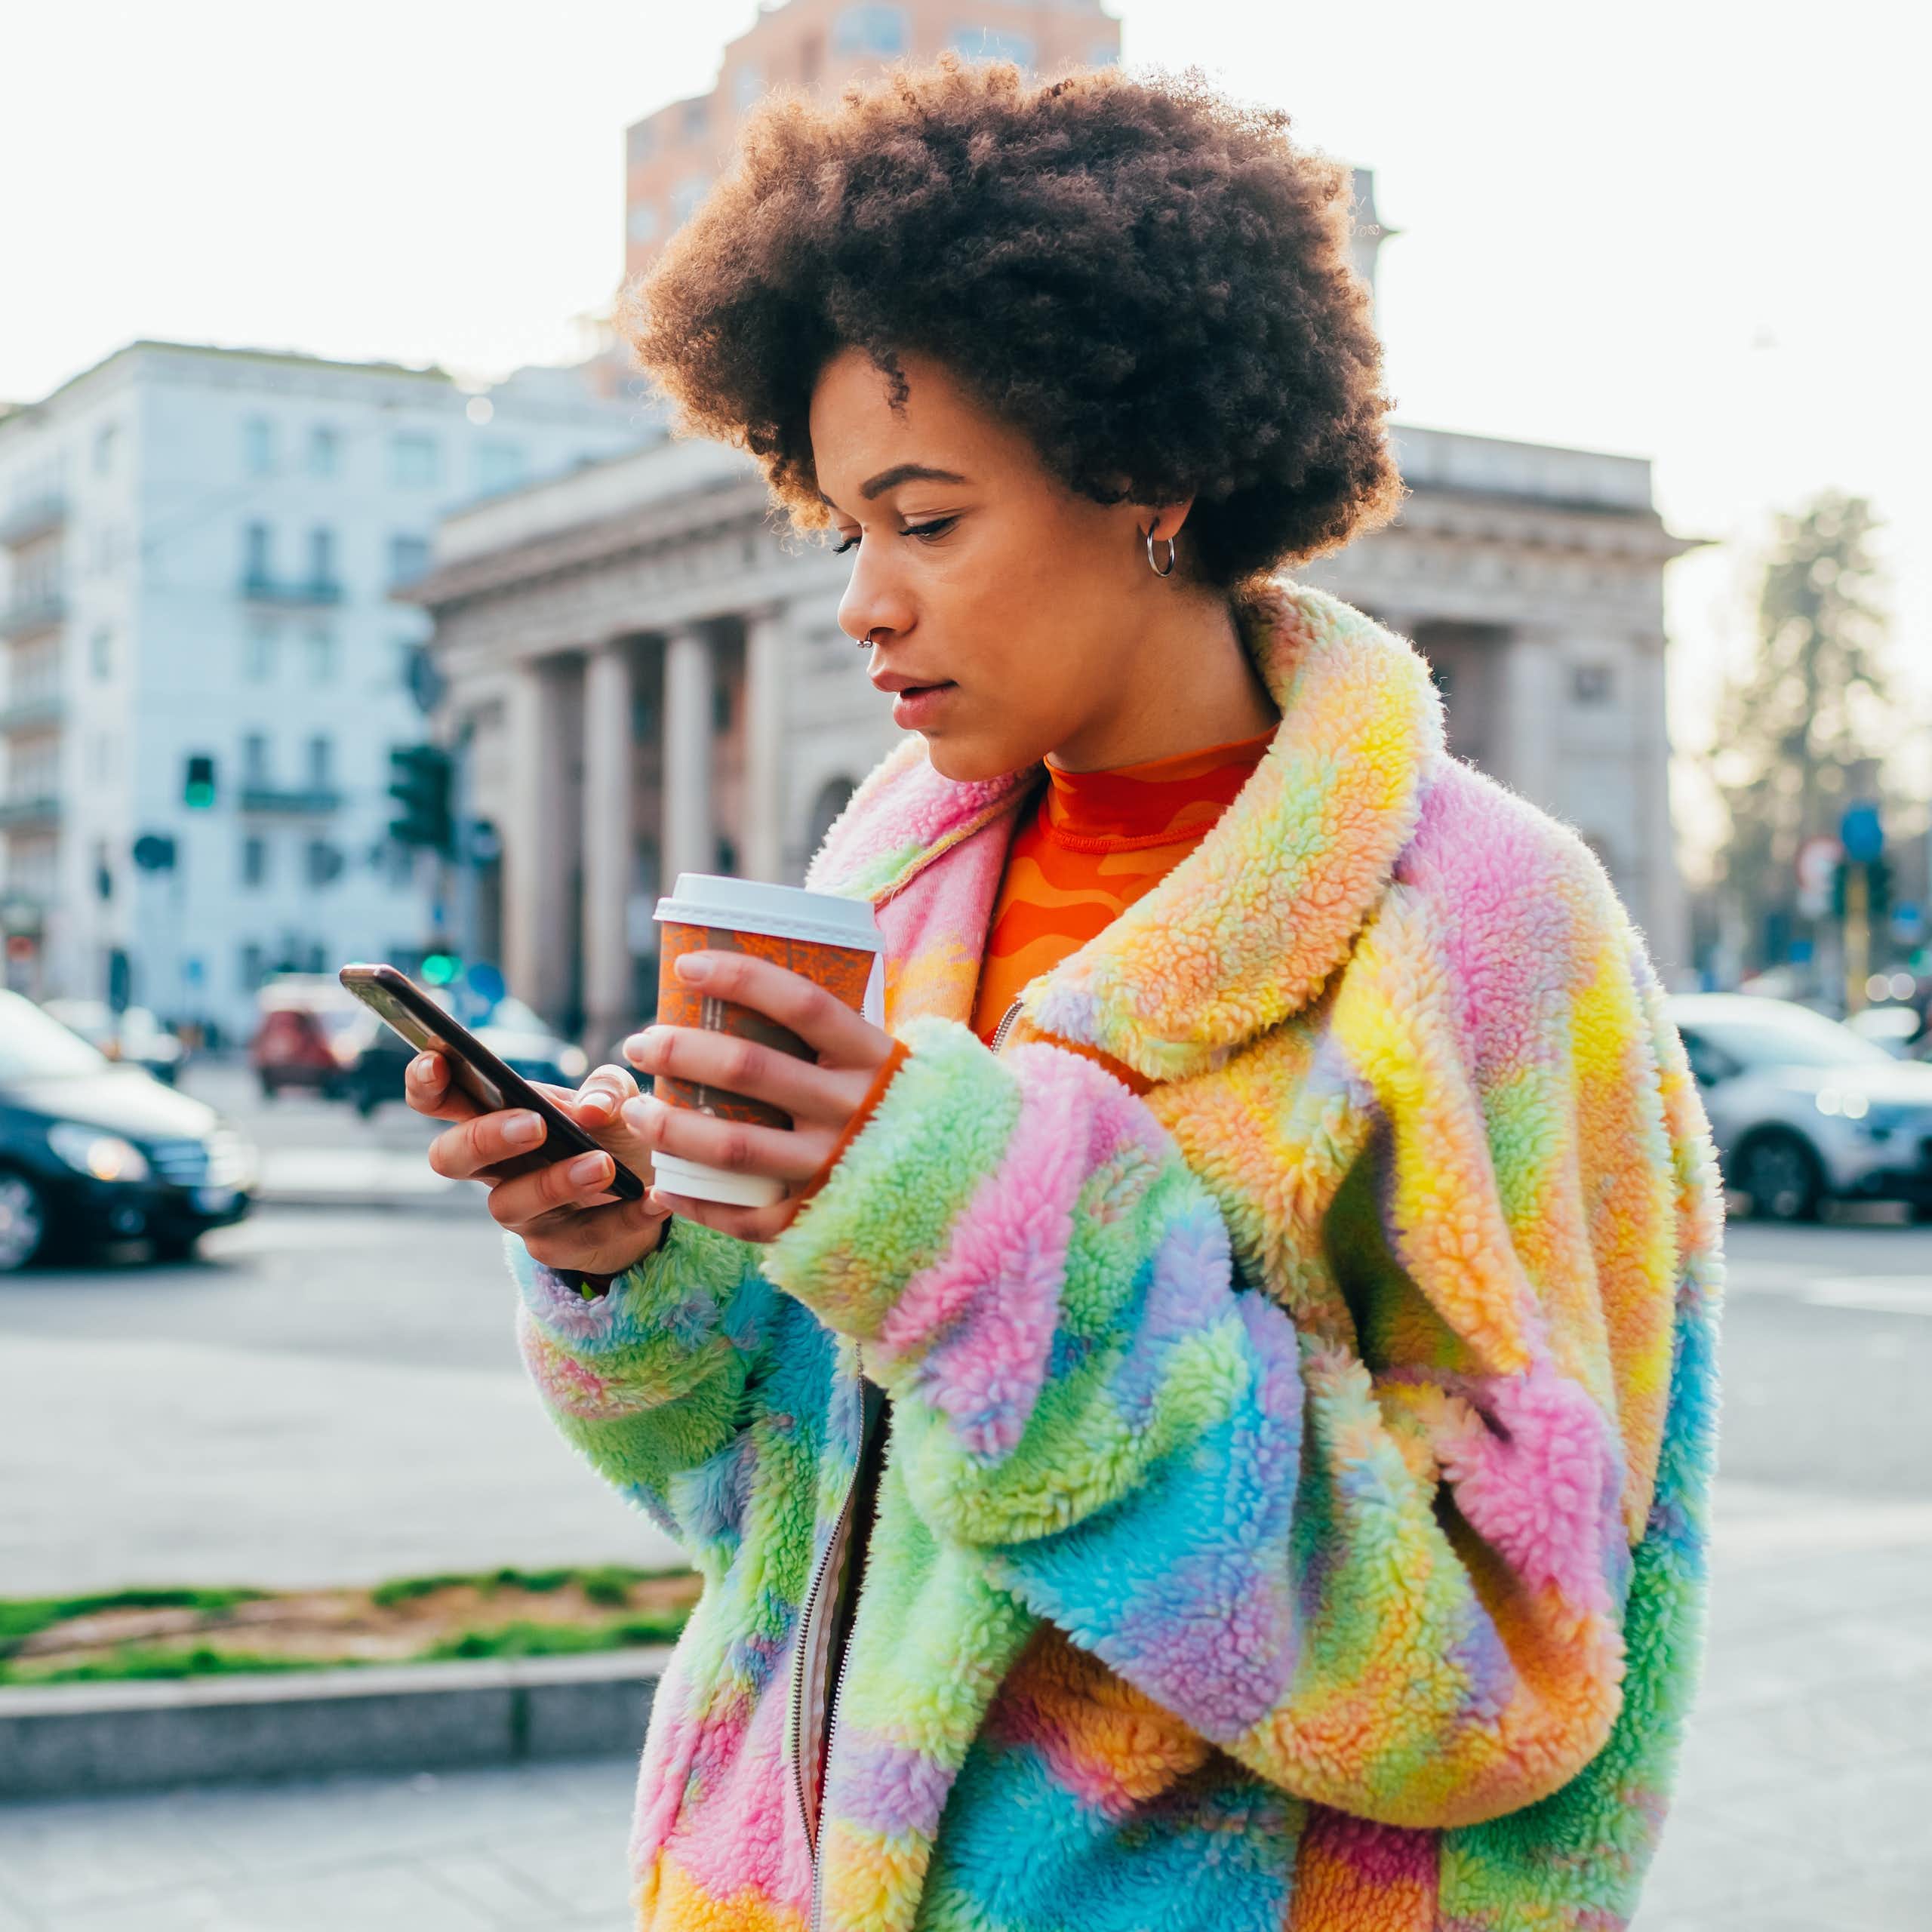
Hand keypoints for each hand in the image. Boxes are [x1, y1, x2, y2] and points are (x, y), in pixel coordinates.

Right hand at [405, 1053, 671, 1274]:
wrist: (650, 1191)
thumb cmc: (614, 1132)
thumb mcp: (619, 1099)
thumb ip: (608, 1089)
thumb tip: (592, 1108)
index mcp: (497, 1118)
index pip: (441, 1100)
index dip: (426, 1083)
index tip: (437, 1061)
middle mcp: (495, 1167)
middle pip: (450, 1157)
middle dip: (484, 1137)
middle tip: (534, 1124)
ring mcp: (521, 1211)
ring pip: (510, 1204)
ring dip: (557, 1181)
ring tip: (604, 1164)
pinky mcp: (557, 1247)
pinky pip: (584, 1236)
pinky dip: (624, 1216)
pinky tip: (654, 1200)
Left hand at [621, 949, 897, 1242]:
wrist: (967, 1195)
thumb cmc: (907, 1113)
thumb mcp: (888, 1064)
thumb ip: (834, 1039)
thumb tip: (747, 993)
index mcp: (874, 1059)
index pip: (802, 1005)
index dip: (741, 979)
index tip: (686, 967)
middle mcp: (855, 1111)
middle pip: (750, 1070)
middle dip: (680, 1050)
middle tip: (641, 1043)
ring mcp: (836, 1170)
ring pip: (733, 1146)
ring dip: (671, 1127)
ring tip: (636, 1110)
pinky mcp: (820, 1220)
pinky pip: (744, 1214)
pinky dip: (696, 1202)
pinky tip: (665, 1185)